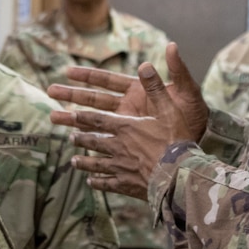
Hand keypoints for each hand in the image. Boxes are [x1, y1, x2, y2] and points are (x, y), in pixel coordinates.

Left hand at [49, 43, 208, 199]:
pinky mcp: (126, 185)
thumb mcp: (168, 108)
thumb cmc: (176, 140)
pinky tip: (91, 183)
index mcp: (126, 126)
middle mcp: (118, 146)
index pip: (98, 120)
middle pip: (93, 140)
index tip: (70, 114)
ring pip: (96, 163)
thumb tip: (145, 64)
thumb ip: (156, 86)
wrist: (179, 174)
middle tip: (69, 136)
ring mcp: (120, 167)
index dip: (82, 116)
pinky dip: (98, 182)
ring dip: (84, 162)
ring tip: (74, 161)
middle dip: (80, 137)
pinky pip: (107, 183)